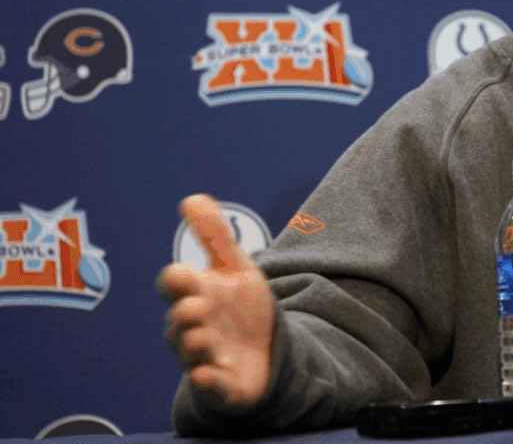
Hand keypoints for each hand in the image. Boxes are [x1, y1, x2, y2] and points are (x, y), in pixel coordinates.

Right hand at [157, 194, 275, 407]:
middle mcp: (193, 327)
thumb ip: (215, 236)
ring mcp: (205, 357)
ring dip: (195, 344)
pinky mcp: (221, 384)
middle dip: (185, 313)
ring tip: (207, 338)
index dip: (176, 280)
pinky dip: (208, 381)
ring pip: (190, 352)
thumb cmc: (242, 308)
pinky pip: (209, 385)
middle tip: (198, 306)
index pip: (174, 285)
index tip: (184, 274)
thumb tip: (192, 198)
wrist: (267, 351)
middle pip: (178, 320)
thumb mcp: (236, 269)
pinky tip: (211, 374)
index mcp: (195, 295)